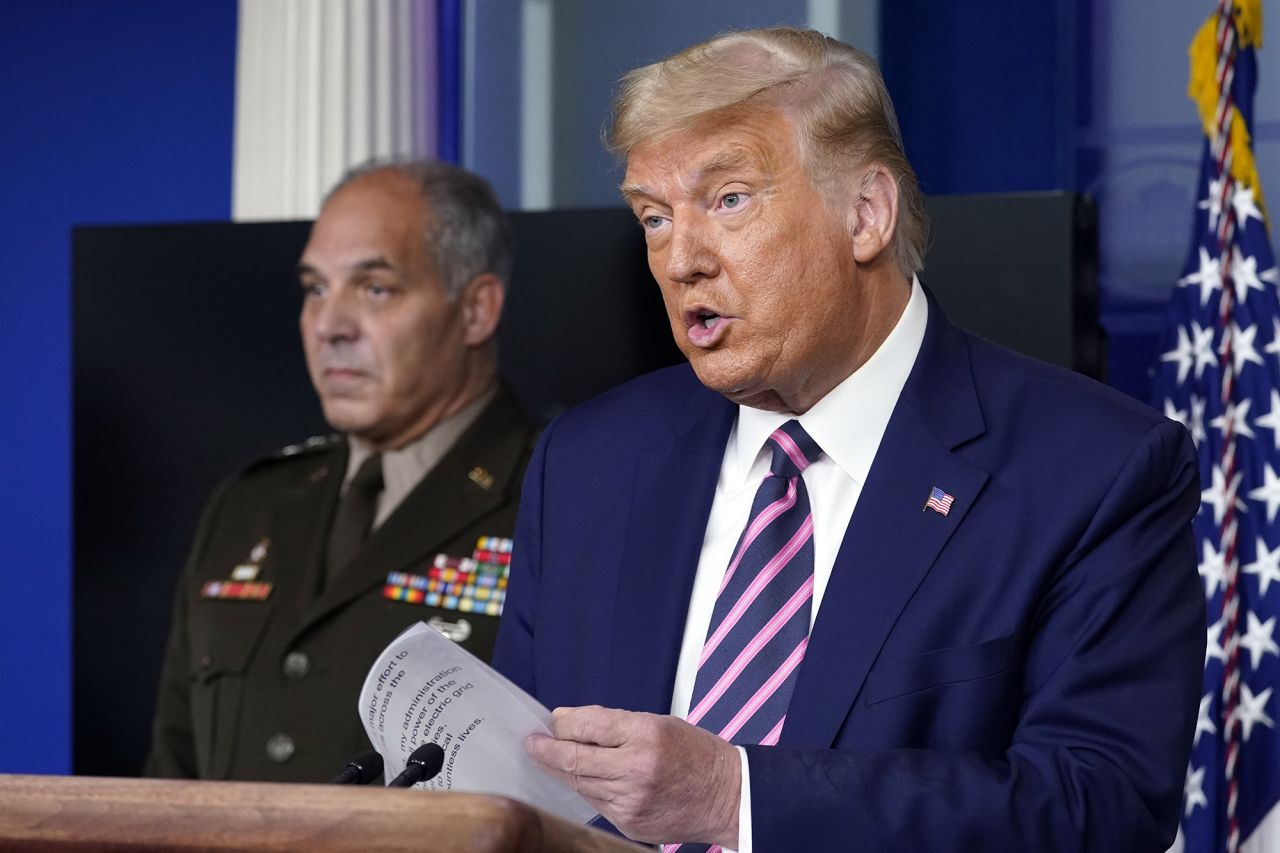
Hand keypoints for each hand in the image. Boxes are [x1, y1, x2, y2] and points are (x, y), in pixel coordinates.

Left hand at [525, 705, 740, 847]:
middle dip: (547, 751)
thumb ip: (612, 722)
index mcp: (646, 734)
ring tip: (550, 760)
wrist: (728, 796)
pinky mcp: (630, 823)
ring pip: (581, 783)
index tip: (548, 724)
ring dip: (562, 771)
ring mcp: (632, 800)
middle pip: (575, 759)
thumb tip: (568, 721)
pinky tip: (584, 778)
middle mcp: (636, 768)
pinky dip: (587, 788)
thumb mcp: (658, 722)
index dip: (561, 724)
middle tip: (532, 744)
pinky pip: (596, 803)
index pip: (587, 725)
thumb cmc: (695, 754)